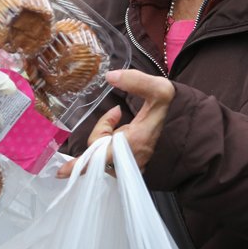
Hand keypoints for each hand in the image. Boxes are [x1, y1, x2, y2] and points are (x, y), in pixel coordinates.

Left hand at [56, 69, 174, 176]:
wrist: (187, 127)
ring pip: (102, 153)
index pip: (100, 157)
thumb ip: (137, 81)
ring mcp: (131, 167)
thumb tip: (110, 76)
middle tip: (117, 112)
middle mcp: (130, 161)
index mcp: (134, 143)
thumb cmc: (171, 108)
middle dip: (102, 130)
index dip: (79, 165)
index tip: (60, 172)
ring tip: (121, 120)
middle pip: (97, 150)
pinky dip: (110, 144)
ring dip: (106, 137)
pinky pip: (109, 157)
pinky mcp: (130, 169)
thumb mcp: (160, 88)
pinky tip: (120, 132)